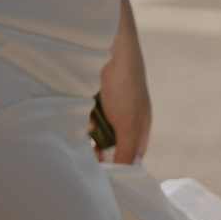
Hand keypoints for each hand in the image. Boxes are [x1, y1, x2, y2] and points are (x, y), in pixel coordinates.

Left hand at [97, 0, 152, 164]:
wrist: (109, 45)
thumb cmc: (124, 84)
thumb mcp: (128, 124)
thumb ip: (127, 150)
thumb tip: (124, 174)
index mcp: (140, 125)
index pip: (132, 155)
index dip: (119, 165)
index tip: (104, 173)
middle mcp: (125, 116)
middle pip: (110, 144)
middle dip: (99, 148)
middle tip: (90, 151)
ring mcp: (108, 104)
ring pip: (95, 130)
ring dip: (89, 131)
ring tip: (86, 126)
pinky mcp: (92, 94)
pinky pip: (84, 113)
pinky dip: (81, 114)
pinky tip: (80, 111)